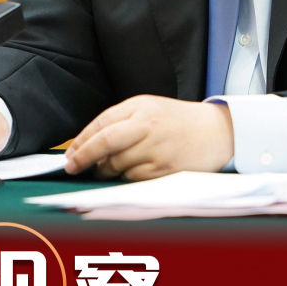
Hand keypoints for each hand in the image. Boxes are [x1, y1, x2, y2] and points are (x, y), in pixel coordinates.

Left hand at [64, 96, 233, 180]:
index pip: (101, 124)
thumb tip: (88, 145)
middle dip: (84, 158)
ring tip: (107, 169)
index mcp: (140, 107)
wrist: (216, 131)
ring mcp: (156, 148)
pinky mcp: (164, 168)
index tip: (70, 156)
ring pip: (117, 165)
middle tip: (73, 168)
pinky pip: (133, 178)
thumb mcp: (148, 108)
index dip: (81, 142)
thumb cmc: (177, 121)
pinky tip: (130, 172)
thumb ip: (120, 121)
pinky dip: (125, 178)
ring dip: (106, 171)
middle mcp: (147, 126)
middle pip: (105, 143)